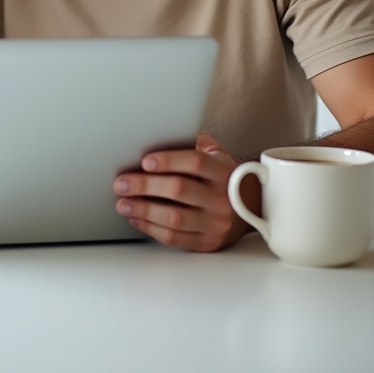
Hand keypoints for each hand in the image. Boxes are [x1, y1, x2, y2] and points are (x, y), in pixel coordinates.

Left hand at [112, 132, 249, 251]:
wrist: (253, 209)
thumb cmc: (222, 177)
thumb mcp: (216, 154)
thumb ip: (192, 141)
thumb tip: (158, 129)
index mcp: (223, 172)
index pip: (195, 162)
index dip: (169, 160)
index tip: (144, 160)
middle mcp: (222, 198)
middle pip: (179, 190)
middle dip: (145, 186)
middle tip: (121, 183)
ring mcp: (216, 223)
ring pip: (174, 218)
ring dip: (143, 210)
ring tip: (122, 203)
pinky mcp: (208, 242)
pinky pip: (175, 238)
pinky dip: (151, 228)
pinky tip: (136, 218)